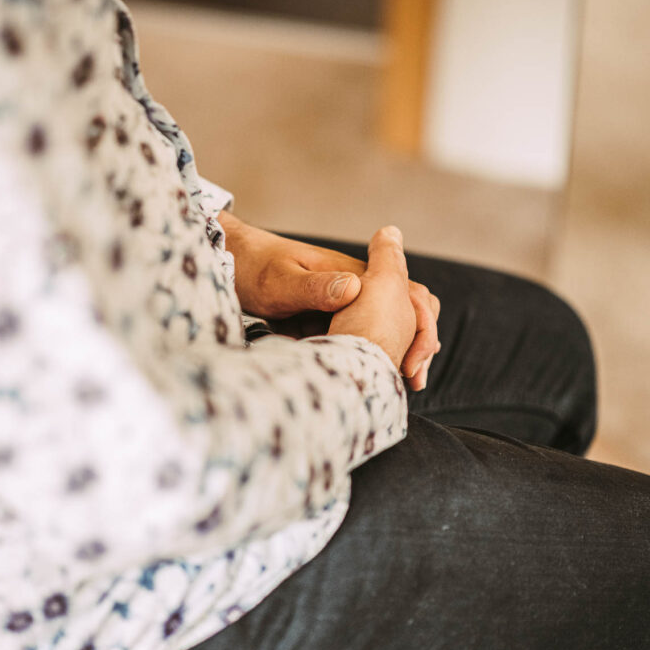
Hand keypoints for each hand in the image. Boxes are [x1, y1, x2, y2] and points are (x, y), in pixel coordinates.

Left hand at [220, 211, 440, 389]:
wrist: (229, 261)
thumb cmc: (252, 266)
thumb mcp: (280, 280)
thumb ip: (315, 287)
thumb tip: (354, 288)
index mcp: (351, 274)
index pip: (406, 295)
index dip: (420, 328)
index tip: (412, 362)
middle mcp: (352, 288)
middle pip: (400, 315)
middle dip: (412, 346)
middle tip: (412, 381)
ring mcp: (340, 304)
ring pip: (376, 331)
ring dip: (386, 356)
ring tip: (392, 388)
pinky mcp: (324, 319)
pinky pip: (350, 339)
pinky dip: (358, 358)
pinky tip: (355, 382)